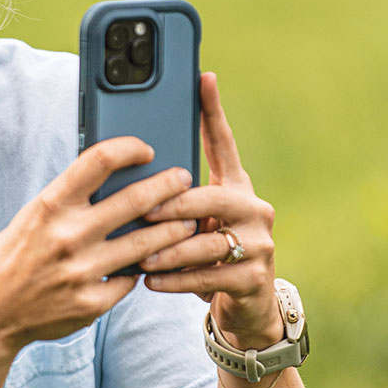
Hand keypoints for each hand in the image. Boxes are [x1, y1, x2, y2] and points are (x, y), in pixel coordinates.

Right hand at [0, 136, 203, 360]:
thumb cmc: (14, 256)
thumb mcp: (33, 217)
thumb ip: (70, 199)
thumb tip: (115, 175)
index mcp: (50, 205)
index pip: (99, 160)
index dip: (129, 148)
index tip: (146, 149)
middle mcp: (68, 235)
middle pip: (135, 200)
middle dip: (168, 185)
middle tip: (184, 179)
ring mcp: (82, 271)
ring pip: (146, 243)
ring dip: (173, 229)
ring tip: (188, 221)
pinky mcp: (92, 302)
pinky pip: (130, 280)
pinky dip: (140, 270)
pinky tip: (150, 263)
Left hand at [139, 72, 282, 349]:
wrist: (243, 310)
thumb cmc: (206, 257)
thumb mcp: (193, 224)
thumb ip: (174, 202)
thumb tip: (127, 178)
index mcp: (236, 187)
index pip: (223, 143)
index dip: (213, 110)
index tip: (203, 77)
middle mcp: (253, 208)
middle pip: (211, 197)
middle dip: (174, 206)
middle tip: (144, 212)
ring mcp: (260, 243)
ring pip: (206, 240)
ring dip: (168, 249)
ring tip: (140, 256)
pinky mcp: (255, 277)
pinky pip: (208, 275)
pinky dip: (175, 279)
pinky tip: (150, 280)